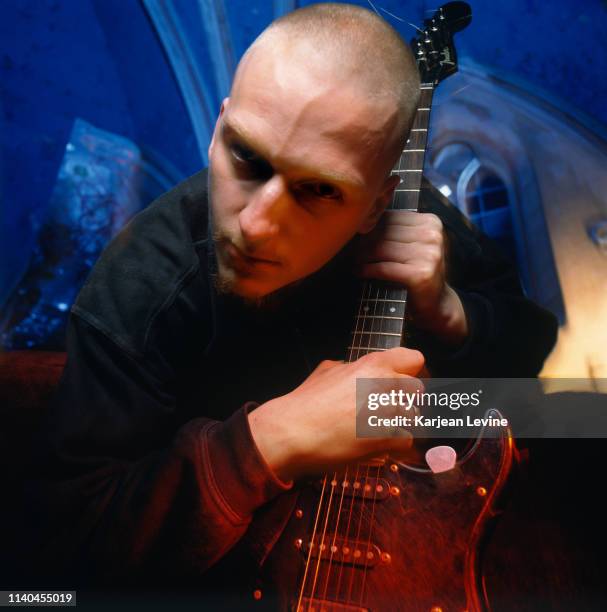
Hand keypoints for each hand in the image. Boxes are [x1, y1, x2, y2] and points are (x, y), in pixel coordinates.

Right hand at [248, 347, 424, 481]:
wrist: (291, 431)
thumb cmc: (305, 402)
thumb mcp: (327, 370)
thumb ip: (351, 367)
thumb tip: (354, 368)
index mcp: (373, 364)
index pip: (415, 358)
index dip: (407, 371)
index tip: (399, 381)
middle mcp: (385, 384)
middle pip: (417, 390)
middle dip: (404, 400)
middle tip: (385, 410)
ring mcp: (388, 411)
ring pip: (414, 417)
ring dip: (398, 423)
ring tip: (375, 428)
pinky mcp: (386, 438)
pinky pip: (406, 440)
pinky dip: (393, 445)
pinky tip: (374, 443)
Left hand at [358, 210, 467, 345]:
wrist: (438, 303)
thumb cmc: (419, 271)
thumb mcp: (413, 244)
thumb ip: (395, 230)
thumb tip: (361, 219)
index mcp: (430, 222)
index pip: (390, 218)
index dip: (370, 228)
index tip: (357, 238)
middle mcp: (432, 235)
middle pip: (384, 232)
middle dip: (363, 243)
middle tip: (351, 252)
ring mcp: (429, 254)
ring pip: (381, 249)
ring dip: (362, 257)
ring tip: (355, 262)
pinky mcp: (420, 274)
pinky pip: (383, 268)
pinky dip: (368, 270)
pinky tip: (360, 272)